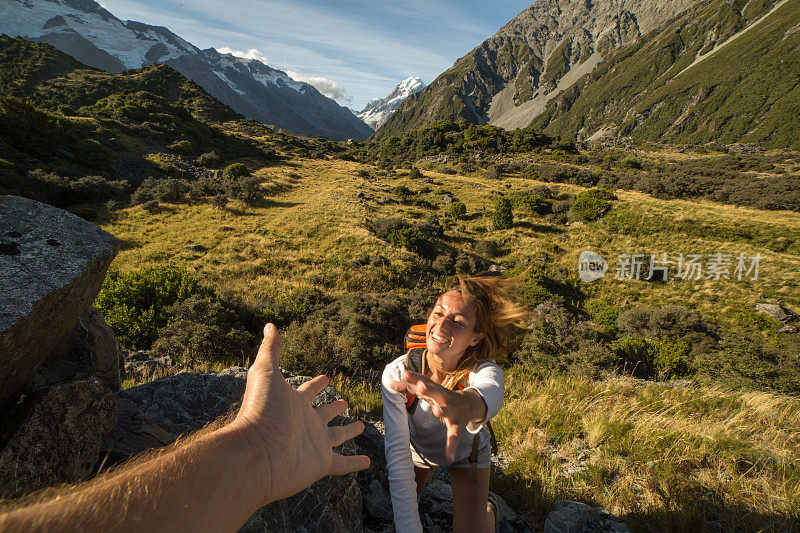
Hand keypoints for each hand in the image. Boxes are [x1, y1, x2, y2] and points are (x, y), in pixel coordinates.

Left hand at [233, 324, 369, 503]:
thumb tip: (269, 325)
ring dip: (348, 432)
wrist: (257, 452)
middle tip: (344, 402)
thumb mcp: (265, 373)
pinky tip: (367, 462)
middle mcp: (305, 423)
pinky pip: (342, 464)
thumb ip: (270, 350)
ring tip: (360, 427)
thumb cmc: (260, 410)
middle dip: (334, 408)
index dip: (317, 383)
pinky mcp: (321, 464)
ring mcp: (314, 444)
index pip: (308, 390)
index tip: (326, 378)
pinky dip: (354, 463)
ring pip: (336, 437)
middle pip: (324, 414)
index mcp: (294, 403)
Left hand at [389, 370, 486, 462]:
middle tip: (421, 387)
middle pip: (435, 391)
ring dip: (442, 410)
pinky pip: (454, 436)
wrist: (468, 403)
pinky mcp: (457, 424)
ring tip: (437, 412)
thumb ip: (409, 387)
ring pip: (446, 409)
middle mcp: (443, 397)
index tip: (405, 374)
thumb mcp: (427, 390)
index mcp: (434, 390)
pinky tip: (449, 457)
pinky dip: (451, 446)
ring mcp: (451, 410)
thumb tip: (390, 384)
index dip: (414, 378)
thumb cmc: (441, 396)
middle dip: (428, 389)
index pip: (422, 381)